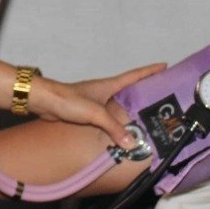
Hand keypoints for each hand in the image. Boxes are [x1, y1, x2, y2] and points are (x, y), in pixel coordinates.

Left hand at [31, 63, 165, 146]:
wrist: (44, 102)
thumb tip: (131, 143)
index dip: (150, 70)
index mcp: (109, 85)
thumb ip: (113, 128)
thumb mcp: (95, 113)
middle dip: (144, 91)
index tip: (164, 65)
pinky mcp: (87, 112)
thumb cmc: (70, 100)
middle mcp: (104, 91)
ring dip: (130, 108)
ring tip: (146, 116)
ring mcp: (96, 101)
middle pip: (129, 89)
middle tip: (160, 95)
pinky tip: (121, 129)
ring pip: (119, 104)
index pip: (134, 75)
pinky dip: (117, 121)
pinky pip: (108, 116)